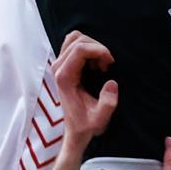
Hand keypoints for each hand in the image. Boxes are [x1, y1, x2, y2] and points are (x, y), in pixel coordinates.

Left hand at [51, 30, 117, 144]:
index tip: (110, 62)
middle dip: (97, 48)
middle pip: (77, 39)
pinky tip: (94, 65)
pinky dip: (87, 49)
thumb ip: (107, 103)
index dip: (99, 50)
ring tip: (100, 64)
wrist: (74, 131)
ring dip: (92, 47)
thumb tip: (112, 83)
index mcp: (64, 77)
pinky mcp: (63, 65)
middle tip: (107, 65)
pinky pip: (73, 45)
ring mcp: (58, 65)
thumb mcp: (100, 119)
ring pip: (74, 38)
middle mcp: (58, 68)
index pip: (79, 48)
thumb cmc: (86, 125)